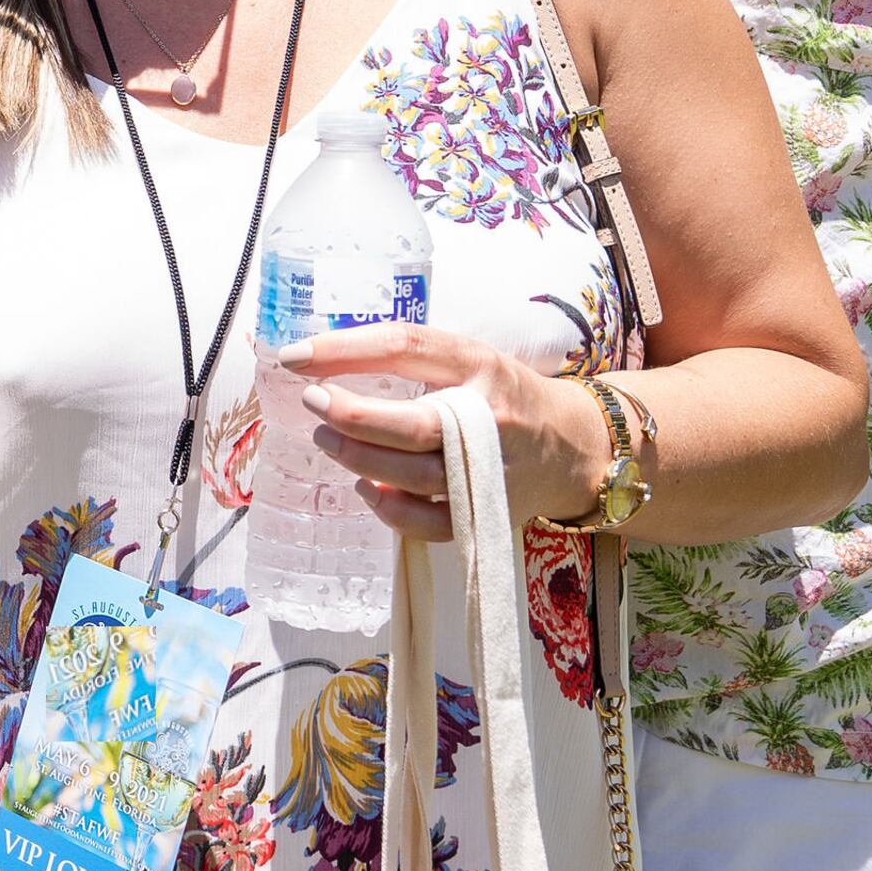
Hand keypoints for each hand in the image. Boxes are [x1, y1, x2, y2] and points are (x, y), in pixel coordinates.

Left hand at [281, 325, 609, 533]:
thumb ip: (410, 359)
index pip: (406, 348)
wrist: (575, 448)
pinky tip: (365, 486)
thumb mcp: (468, 359)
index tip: (296, 356)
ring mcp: (492, 472)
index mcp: (480, 365)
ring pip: (414, 475)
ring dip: (358, 458)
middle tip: (312, 402)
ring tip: (325, 439)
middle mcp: (490, 417)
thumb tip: (321, 360)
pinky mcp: (488, 514)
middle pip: (413, 423)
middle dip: (351, 415)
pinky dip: (389, 508)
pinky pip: (429, 522)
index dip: (344, 350)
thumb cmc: (504, 396)